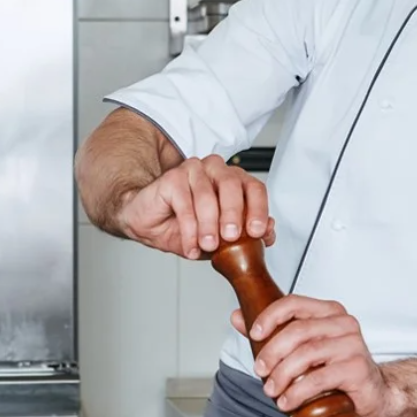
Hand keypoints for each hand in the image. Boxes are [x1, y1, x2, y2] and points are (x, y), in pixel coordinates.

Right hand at [116, 155, 274, 259]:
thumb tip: (268, 233)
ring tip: (207, 244)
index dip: (259, 209)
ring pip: (207, 195)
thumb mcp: (219, 240)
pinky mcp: (172, 177)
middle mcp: (215, 171)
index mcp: (233, 181)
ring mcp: (193, 170)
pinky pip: (185, 202)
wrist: (148, 224)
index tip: (256, 231)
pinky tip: (190, 245)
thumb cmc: (184, 226)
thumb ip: (245, 236)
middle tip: (231, 236)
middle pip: (232, 185)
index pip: (254, 188)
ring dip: (208, 225)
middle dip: (234, 214)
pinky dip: (189, 228)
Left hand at [238, 295, 402, 416]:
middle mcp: (344, 323)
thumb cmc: (337, 368)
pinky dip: (298, 392)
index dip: (270, 316)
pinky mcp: (357, 368)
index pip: (294, 303)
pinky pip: (319, 378)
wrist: (375, 393)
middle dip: (272, 352)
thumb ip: (271, 331)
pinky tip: (287, 402)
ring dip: (282, 375)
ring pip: (307, 354)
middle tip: (260, 371)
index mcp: (329, 312)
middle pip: (298, 331)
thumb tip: (237, 317)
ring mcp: (353, 345)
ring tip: (271, 390)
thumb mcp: (302, 347)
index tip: (254, 334)